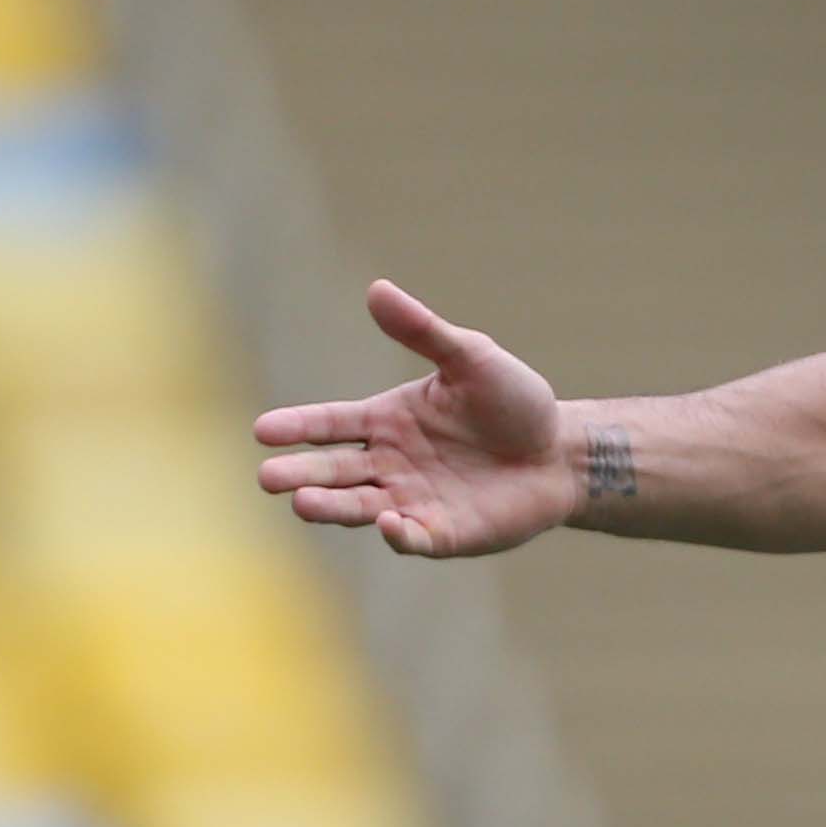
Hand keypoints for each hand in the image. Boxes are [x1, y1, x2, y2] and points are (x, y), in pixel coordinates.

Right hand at [253, 281, 581, 557]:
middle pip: (334, 470)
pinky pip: (413, 537)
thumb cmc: (515, 402)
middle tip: (267, 478)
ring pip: (359, 506)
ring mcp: (413, 500)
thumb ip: (424, 331)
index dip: (297, 427)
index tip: (262, 430)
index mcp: (387, 420)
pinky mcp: (444, 533)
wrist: (562, 452)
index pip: (330, 424)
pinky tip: (388, 523)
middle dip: (300, 474)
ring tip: (301, 503)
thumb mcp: (471, 358)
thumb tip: (377, 289)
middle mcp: (390, 463)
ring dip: (331, 507)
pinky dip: (398, 534)